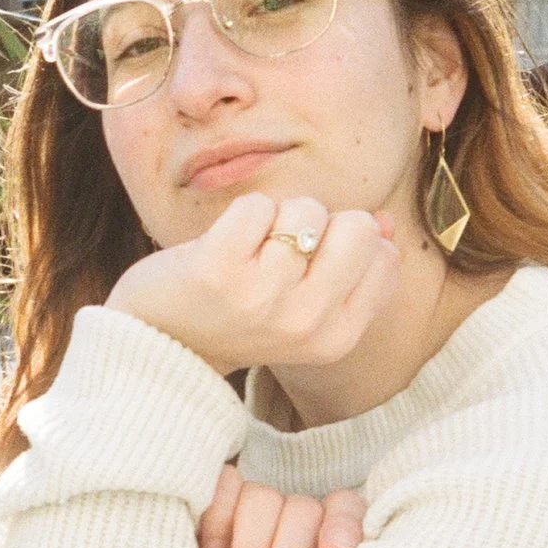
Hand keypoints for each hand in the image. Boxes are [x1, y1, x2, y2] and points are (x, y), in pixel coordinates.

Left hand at [107, 193, 400, 374]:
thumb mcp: (307, 306)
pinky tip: (224, 245)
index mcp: (337, 338)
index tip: (311, 267)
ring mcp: (262, 297)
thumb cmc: (240, 314)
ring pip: (305, 210)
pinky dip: (243, 213)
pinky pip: (258, 205)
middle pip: (357, 227)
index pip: (385, 259)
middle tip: (281, 251)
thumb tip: (385, 223)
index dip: (350, 244)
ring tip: (248, 251)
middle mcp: (306, 323)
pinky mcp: (219, 269)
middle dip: (322, 223)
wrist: (162, 343)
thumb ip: (354, 268)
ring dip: (276, 217)